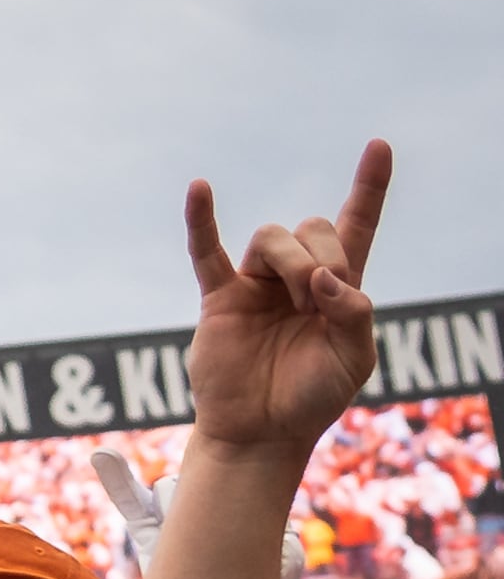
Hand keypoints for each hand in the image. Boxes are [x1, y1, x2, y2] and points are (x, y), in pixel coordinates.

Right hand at [183, 141, 389, 454]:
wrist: (261, 432)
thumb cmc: (312, 398)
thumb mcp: (355, 359)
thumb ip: (352, 312)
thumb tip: (321, 277)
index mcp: (339, 287)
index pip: (358, 224)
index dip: (370, 186)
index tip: (379, 146)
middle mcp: (298, 277)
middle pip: (313, 228)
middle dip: (323, 256)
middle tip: (318, 302)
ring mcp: (256, 285)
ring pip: (273, 237)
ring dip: (292, 262)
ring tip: (295, 303)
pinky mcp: (220, 298)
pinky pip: (206, 252)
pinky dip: (201, 219)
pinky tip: (199, 189)